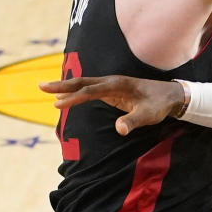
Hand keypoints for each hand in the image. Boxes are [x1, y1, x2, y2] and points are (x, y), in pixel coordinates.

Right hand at [39, 75, 184, 135]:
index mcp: (119, 84)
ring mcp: (112, 85)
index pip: (91, 91)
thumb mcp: (149, 115)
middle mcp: (113, 81)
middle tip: (40, 86)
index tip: (57, 104)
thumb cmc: (159, 104)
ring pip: (84, 85)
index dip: (74, 98)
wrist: (171, 95)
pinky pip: (90, 90)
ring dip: (66, 87)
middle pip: (83, 82)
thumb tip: (119, 130)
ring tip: (46, 90)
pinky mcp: (112, 91)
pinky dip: (76, 92)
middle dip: (62, 85)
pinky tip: (65, 97)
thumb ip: (133, 121)